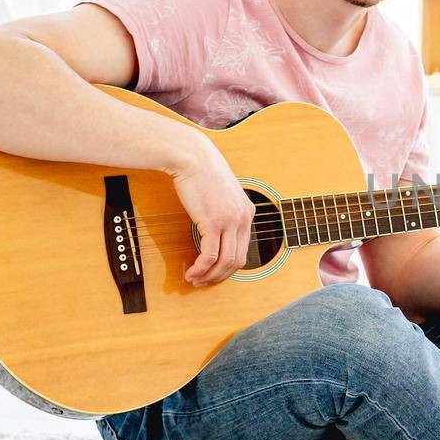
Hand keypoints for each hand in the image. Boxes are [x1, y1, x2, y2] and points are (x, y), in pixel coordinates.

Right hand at [170, 134, 256, 286]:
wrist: (192, 156)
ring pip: (225, 262)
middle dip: (220, 277)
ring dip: (209, 276)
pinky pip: (210, 255)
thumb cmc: (202, 172)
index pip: (244, 250)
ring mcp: (230, 220)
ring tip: (194, 280)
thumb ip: (224, 211)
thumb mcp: (221, 193)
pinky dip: (201, 268)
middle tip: (203, 282)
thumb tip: (215, 230)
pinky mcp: (213, 221)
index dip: (228, 267)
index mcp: (248, 212)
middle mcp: (243, 218)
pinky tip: (191, 271)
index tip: (214, 273)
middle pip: (238, 260)